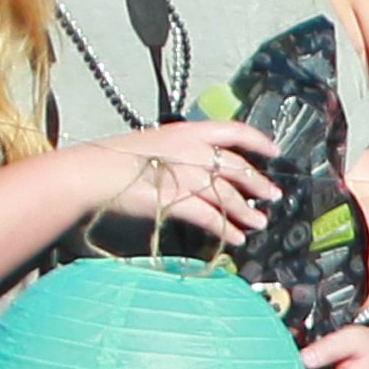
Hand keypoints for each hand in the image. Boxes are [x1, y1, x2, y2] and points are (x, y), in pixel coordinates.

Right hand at [68, 121, 278, 249]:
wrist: (94, 171)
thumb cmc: (116, 157)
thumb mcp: (154, 143)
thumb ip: (180, 152)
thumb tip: (198, 166)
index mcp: (188, 131)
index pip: (233, 130)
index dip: (258, 140)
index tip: (274, 150)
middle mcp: (193, 151)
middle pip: (237, 168)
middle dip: (258, 184)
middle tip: (272, 195)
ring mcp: (188, 176)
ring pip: (229, 195)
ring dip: (247, 211)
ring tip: (259, 223)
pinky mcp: (179, 201)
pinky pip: (211, 217)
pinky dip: (226, 229)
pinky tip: (236, 237)